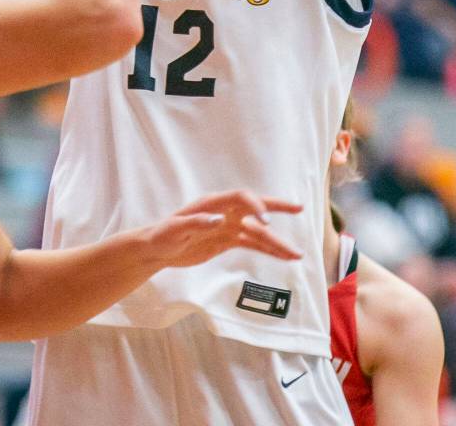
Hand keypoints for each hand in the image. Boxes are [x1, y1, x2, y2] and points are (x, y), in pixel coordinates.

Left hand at [141, 189, 302, 268]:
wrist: (156, 249)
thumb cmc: (162, 235)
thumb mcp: (175, 230)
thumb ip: (197, 223)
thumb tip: (219, 220)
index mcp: (212, 203)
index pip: (240, 198)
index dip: (255, 205)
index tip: (267, 222)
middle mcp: (224, 212)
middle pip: (255, 208)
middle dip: (277, 208)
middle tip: (299, 208)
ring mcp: (227, 226)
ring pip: (257, 232)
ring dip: (277, 242)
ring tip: (298, 254)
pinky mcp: (227, 240)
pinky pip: (252, 243)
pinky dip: (267, 250)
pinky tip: (282, 257)